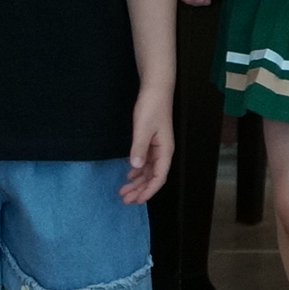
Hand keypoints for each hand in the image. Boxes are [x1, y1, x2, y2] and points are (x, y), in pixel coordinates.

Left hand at [121, 86, 174, 204]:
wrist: (155, 89)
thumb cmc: (152, 107)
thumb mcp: (143, 128)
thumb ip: (139, 148)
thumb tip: (136, 167)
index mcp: (165, 151)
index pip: (159, 177)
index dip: (148, 191)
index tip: (137, 200)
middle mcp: (163, 152)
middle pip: (153, 177)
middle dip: (140, 190)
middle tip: (125, 199)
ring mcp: (157, 147)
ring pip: (148, 170)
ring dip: (137, 182)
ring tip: (124, 191)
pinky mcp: (151, 141)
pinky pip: (145, 161)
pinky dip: (137, 170)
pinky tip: (129, 175)